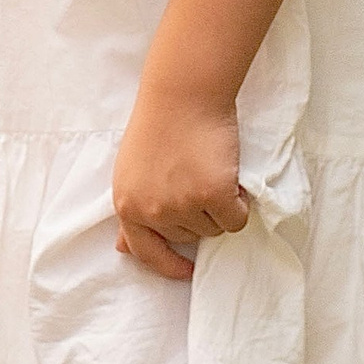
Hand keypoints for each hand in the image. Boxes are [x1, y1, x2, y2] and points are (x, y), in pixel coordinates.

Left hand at [112, 85, 250, 280]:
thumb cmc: (159, 125)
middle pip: (188, 237)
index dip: (167, 264)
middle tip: (196, 176)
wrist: (183, 94)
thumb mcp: (129, 171)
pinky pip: (235, 220)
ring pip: (214, 229)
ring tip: (209, 170)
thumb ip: (133, 209)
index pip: (145, 252)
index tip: (185, 270)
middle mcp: (152, 210)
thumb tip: (123, 248)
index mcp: (126, 205)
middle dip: (198, 214)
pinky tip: (230, 178)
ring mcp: (182, 205)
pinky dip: (240, 205)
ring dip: (219, 206)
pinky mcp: (213, 195)